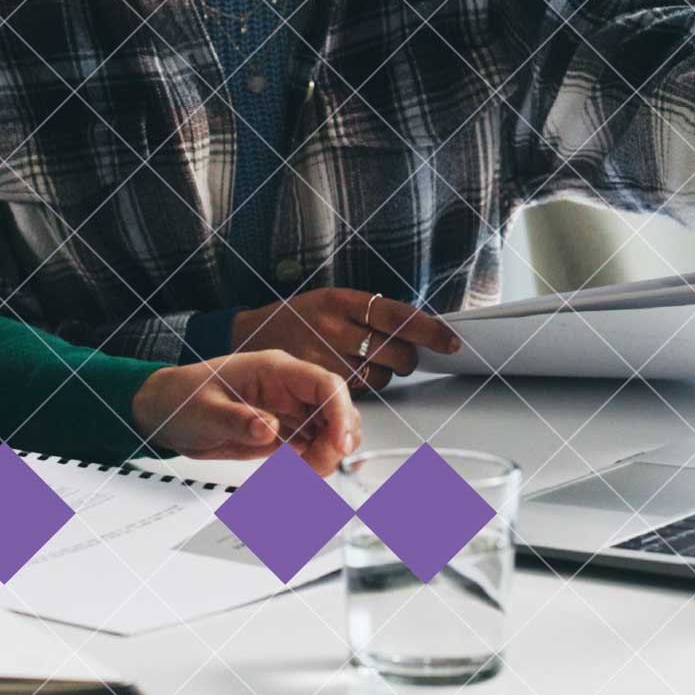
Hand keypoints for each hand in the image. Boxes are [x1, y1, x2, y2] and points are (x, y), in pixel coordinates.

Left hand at [130, 350, 363, 472]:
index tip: (342, 444)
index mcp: (274, 370)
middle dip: (337, 440)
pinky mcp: (281, 433)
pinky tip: (299, 478)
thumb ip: (237, 419)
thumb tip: (270, 428)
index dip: (341, 412)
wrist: (166, 414)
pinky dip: (312, 464)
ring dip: (326, 455)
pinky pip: (310, 447)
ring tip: (304, 477)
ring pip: (328, 430)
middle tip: (318, 468)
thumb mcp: (204, 410)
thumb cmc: (182, 400)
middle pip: (335, 409)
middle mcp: (287, 389)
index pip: (324, 384)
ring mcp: (287, 411)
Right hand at [229, 287, 462, 390]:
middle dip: (407, 358)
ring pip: (379, 377)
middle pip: (395, 351)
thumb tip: (416, 329)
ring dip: (384, 375)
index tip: (450, 341)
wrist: (243, 337)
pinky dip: (361, 389)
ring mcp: (323, 360)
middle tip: (402, 355)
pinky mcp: (316, 386)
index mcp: (340, 301)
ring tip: (365, 363)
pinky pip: (357, 393)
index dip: (430, 331)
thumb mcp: (327, 301)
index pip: (398, 316)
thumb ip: (365, 313)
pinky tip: (347, 376)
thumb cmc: (294, 319)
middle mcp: (332, 329)